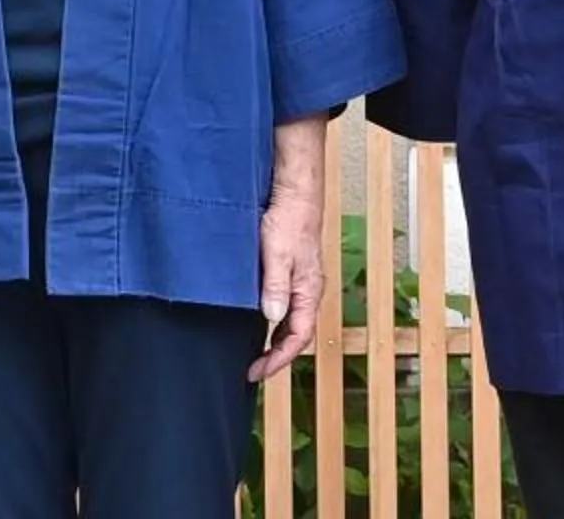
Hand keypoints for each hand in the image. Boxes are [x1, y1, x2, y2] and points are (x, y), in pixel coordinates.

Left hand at [249, 188, 323, 382]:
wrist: (295, 192)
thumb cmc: (290, 219)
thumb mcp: (278, 254)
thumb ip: (276, 286)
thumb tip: (272, 317)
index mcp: (309, 290)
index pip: (299, 337)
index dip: (278, 359)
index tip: (257, 371)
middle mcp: (308, 290)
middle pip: (297, 334)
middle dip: (277, 356)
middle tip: (253, 369)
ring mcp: (301, 282)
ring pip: (292, 322)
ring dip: (276, 340)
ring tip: (255, 353)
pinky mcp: (292, 272)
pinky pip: (286, 306)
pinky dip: (274, 322)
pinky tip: (260, 320)